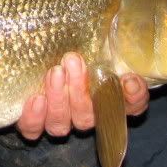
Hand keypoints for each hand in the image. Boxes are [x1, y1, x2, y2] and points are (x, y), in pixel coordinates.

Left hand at [15, 53, 148, 140]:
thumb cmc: (64, 41)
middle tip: (72, 60)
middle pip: (88, 115)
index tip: (129, 79)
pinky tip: (36, 99)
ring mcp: (58, 121)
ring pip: (61, 124)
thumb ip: (107, 41)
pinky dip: (35, 117)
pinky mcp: (32, 123)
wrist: (33, 48)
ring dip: (59, 99)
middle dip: (80, 89)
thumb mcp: (88, 36)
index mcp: (104, 96)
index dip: (133, 98)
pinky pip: (33, 130)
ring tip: (55, 72)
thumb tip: (123, 47)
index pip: (130, 106)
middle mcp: (83, 114)